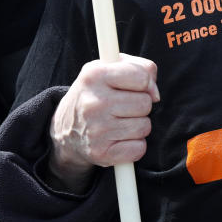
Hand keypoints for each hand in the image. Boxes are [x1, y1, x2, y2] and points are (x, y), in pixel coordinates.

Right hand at [47, 54, 159, 193]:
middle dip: (140, 106)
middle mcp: (93, 103)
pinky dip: (134, 145)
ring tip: (119, 122)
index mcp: (94, 76)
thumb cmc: (95, 94)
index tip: (137, 87)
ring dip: (138, 126)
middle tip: (123, 107)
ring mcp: (96, 130)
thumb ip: (139, 68)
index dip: (145, 82)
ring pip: (144, 126)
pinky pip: (139, 148)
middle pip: (145, 104)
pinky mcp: (101, 153)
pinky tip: (119, 139)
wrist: (65, 130)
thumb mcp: (108, 68)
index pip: (142, 77)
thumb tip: (155, 94)